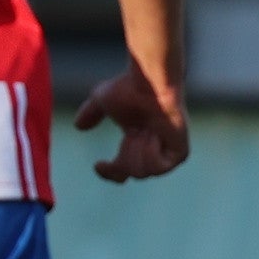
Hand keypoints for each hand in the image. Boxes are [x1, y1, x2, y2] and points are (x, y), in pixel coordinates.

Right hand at [76, 64, 190, 182]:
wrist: (150, 85)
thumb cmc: (128, 88)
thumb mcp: (100, 100)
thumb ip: (91, 113)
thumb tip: (79, 126)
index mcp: (137, 140)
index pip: (124, 170)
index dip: (110, 172)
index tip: (97, 164)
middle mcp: (153, 149)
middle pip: (131, 173)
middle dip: (126, 155)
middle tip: (132, 135)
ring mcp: (168, 153)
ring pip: (142, 173)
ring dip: (137, 151)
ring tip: (144, 132)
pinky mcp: (179, 154)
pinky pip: (157, 168)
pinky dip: (150, 151)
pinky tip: (153, 134)